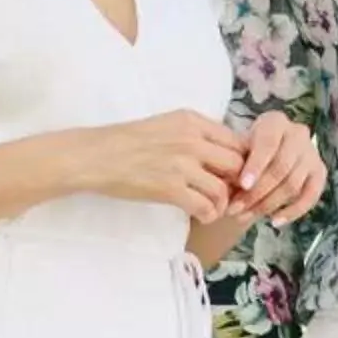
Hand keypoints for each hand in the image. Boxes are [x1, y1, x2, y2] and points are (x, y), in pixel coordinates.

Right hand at [80, 111, 245, 222]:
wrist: (95, 156)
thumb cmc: (128, 141)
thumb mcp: (167, 124)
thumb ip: (196, 134)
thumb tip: (223, 152)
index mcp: (192, 121)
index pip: (236, 141)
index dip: (241, 161)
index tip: (234, 174)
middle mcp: (192, 140)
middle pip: (236, 164)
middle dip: (237, 183)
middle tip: (228, 193)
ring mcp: (182, 165)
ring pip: (223, 189)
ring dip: (223, 203)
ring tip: (214, 208)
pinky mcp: (170, 189)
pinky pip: (204, 206)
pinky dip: (209, 215)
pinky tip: (203, 215)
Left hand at [227, 111, 328, 223]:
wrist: (262, 158)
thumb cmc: (244, 152)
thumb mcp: (236, 151)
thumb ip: (235, 166)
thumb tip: (230, 191)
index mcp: (275, 121)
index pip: (268, 143)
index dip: (256, 165)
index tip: (242, 185)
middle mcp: (298, 133)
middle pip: (281, 167)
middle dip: (257, 192)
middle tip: (236, 210)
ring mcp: (312, 153)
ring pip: (293, 184)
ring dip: (268, 205)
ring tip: (246, 217)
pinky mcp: (320, 172)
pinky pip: (311, 195)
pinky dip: (293, 211)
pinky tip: (275, 222)